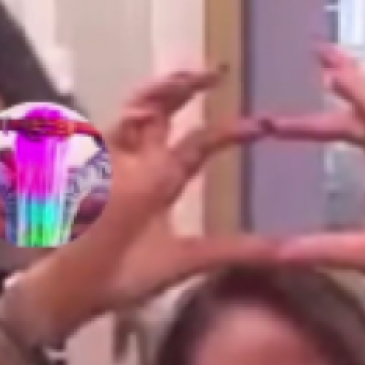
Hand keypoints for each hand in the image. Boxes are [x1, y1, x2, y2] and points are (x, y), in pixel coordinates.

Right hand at [5, 69, 275, 345]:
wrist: (72, 293)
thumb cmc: (121, 276)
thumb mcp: (188, 261)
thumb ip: (236, 251)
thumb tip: (292, 253)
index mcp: (162, 180)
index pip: (199, 143)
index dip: (230, 131)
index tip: (264, 126)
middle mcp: (138, 162)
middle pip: (163, 111)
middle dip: (185, 88)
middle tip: (217, 72)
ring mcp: (110, 160)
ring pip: (134, 111)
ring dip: (157, 94)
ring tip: (184, 80)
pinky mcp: (83, 169)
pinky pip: (100, 134)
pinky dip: (119, 125)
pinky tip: (140, 115)